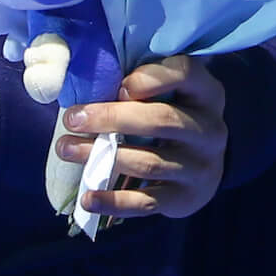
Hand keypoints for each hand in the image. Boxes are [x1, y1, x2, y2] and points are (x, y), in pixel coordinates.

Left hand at [58, 55, 228, 221]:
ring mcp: (200, 168)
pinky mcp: (184, 199)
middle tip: (73, 118)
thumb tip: (94, 84)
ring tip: (66, 149)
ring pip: (149, 163)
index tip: (118, 86)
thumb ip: (144, 86)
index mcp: (208, 94)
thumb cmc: (175, 121)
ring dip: (102, 157)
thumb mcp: (173, 96)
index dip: (151, 78)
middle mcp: (210, 130)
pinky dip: (114, 201)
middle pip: (162, 120)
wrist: (204, 171)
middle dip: (112, 118)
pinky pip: (146, 202)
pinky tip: (88, 198)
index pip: (185, 74)